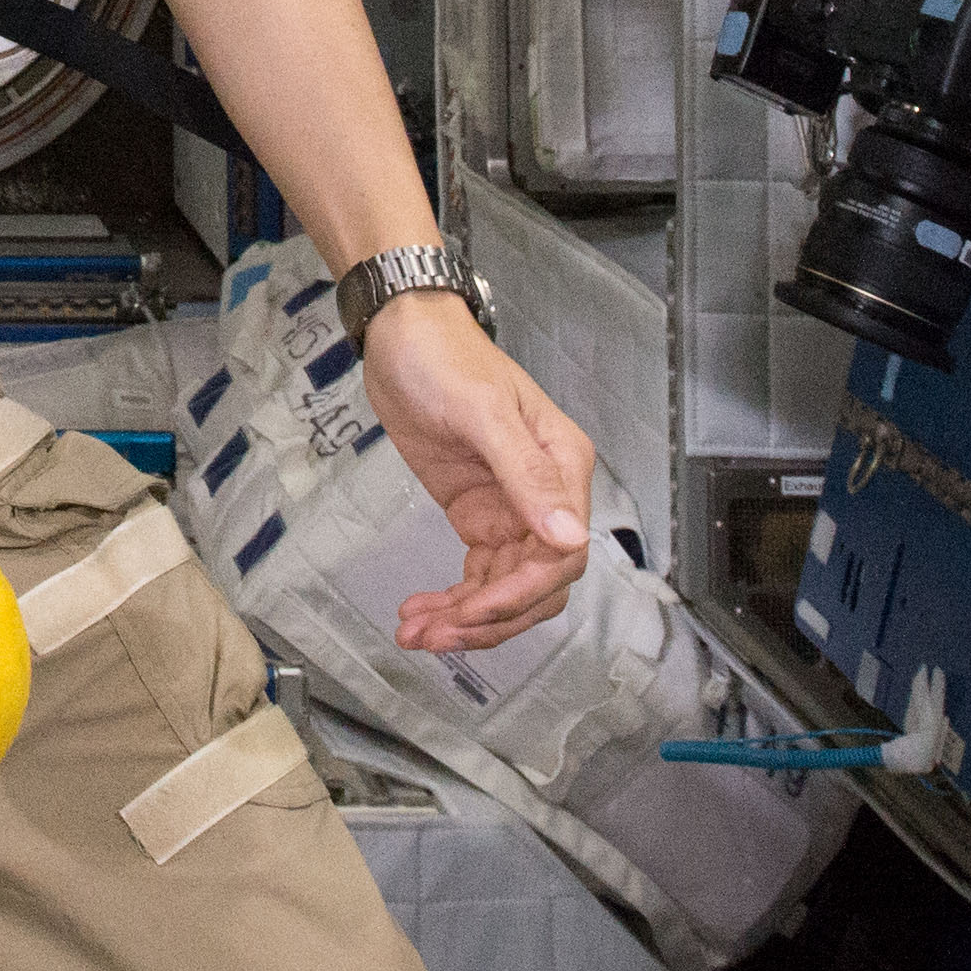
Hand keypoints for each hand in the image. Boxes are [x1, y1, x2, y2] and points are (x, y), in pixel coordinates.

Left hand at [351, 290, 596, 653]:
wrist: (401, 334)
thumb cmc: (444, 358)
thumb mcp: (483, 412)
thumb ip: (526, 475)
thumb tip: (569, 538)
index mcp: (562, 468)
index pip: (562, 557)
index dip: (520, 595)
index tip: (472, 613)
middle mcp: (545, 495)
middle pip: (536, 585)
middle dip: (488, 619)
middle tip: (434, 636)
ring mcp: (511, 507)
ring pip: (504, 588)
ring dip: (464, 619)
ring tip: (415, 633)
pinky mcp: (477, 513)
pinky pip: (478, 573)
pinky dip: (452, 599)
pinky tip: (420, 612)